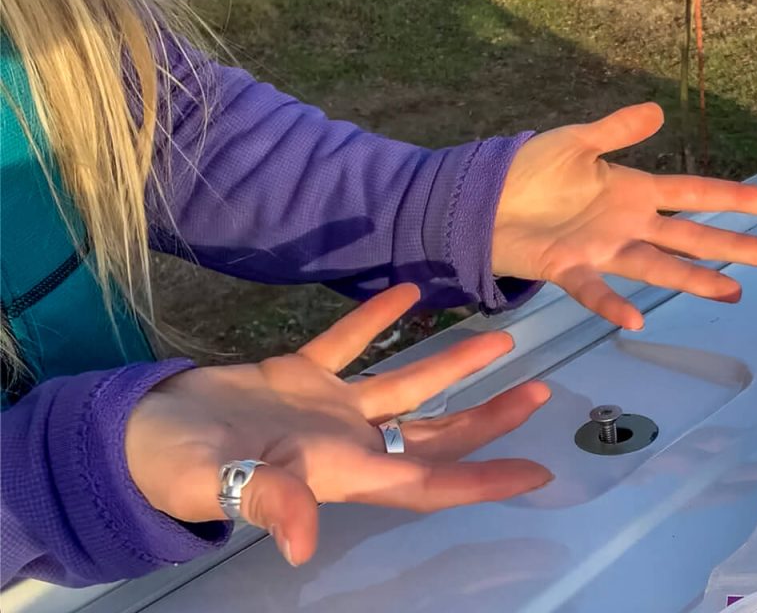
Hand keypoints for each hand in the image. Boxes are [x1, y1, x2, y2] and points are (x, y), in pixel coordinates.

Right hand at [125, 285, 551, 566]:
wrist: (138, 431)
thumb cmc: (174, 463)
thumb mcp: (217, 483)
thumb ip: (267, 501)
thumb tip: (302, 540)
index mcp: (340, 469)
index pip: (428, 479)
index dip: (484, 479)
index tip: (537, 471)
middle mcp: (347, 441)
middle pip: (435, 433)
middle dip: (489, 418)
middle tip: (542, 393)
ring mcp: (326, 406)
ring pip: (405, 385)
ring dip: (452, 363)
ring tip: (500, 339)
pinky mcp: (298, 374)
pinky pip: (350, 343)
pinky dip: (378, 319)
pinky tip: (408, 292)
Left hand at [494, 103, 756, 329]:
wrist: (483, 199)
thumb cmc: (530, 170)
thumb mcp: (576, 141)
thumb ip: (617, 130)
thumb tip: (659, 111)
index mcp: (633, 191)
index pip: (695, 193)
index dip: (736, 198)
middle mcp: (627, 224)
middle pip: (692, 235)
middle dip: (736, 245)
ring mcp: (602, 250)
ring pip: (658, 266)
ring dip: (694, 279)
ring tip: (733, 292)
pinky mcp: (568, 269)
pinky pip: (595, 289)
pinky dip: (613, 304)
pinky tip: (636, 318)